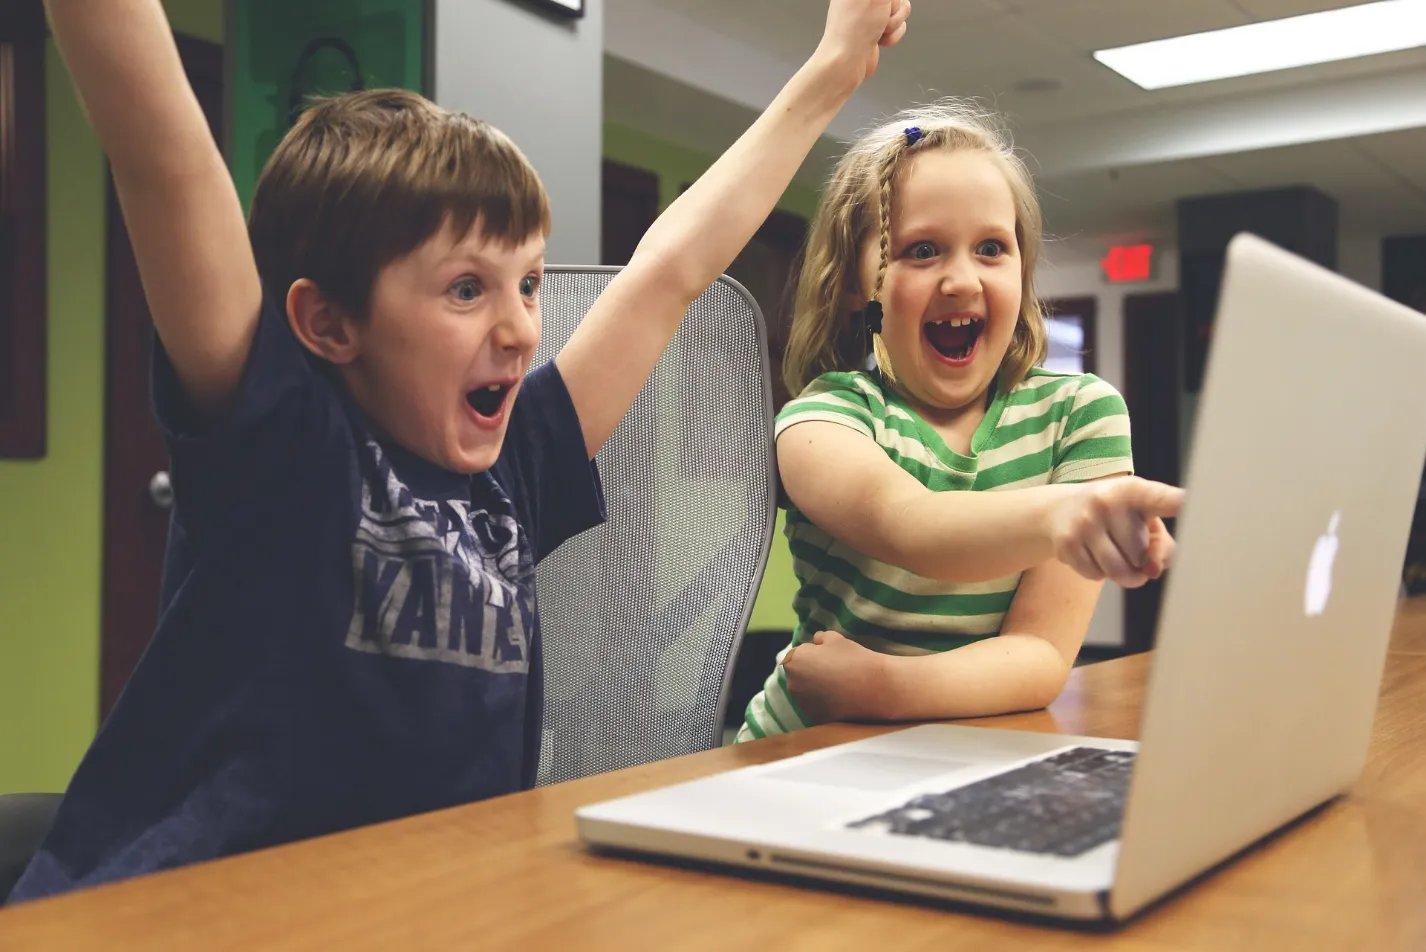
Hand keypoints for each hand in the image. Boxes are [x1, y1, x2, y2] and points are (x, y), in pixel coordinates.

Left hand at [782, 630, 888, 723]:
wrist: (875, 689)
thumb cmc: (854, 659)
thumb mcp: (835, 638)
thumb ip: (820, 638)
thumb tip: (815, 642)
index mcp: (794, 661)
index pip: (797, 655)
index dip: (813, 655)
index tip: (829, 658)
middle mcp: (792, 684)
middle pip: (798, 675)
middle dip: (810, 673)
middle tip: (833, 672)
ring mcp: (802, 705)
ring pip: (805, 693)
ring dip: (815, 689)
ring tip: (838, 687)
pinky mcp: (814, 719)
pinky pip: (815, 707)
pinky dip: (823, 704)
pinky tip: (840, 700)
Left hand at [818, 0, 911, 83]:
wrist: (848, 61)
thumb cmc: (855, 27)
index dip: (889, 0)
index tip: (883, 6)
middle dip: (894, 8)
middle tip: (880, 16)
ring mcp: (870, 14)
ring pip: (900, 10)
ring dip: (894, 23)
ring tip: (878, 30)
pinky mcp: (876, 30)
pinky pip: (897, 27)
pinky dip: (892, 36)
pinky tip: (879, 41)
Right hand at [1048, 477, 1182, 588]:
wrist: (1056, 510)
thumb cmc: (1113, 514)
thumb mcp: (1140, 516)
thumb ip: (1161, 544)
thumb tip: (1153, 571)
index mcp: (1134, 489)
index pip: (1163, 499)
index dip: (1185, 504)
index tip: (1205, 503)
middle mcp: (1107, 502)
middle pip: (1141, 554)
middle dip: (1139, 558)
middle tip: (1127, 542)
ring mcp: (1084, 523)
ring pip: (1120, 571)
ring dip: (1124, 573)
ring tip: (1118, 557)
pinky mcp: (1066, 544)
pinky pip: (1096, 576)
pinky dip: (1099, 573)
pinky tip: (1093, 555)